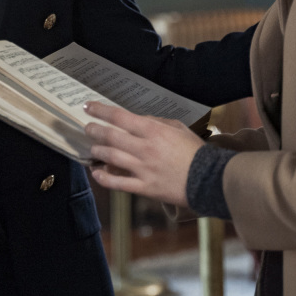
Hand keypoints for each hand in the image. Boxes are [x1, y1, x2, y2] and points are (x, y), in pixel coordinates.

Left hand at [84, 102, 204, 206]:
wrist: (208, 179)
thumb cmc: (195, 151)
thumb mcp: (178, 128)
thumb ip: (157, 122)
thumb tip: (138, 120)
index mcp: (153, 131)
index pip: (120, 117)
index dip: (101, 111)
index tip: (88, 107)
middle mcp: (144, 148)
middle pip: (110, 137)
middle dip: (94, 131)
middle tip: (87, 128)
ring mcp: (142, 169)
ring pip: (111, 158)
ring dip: (97, 152)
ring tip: (92, 149)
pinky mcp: (144, 188)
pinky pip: (118, 183)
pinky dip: (104, 178)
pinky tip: (96, 173)